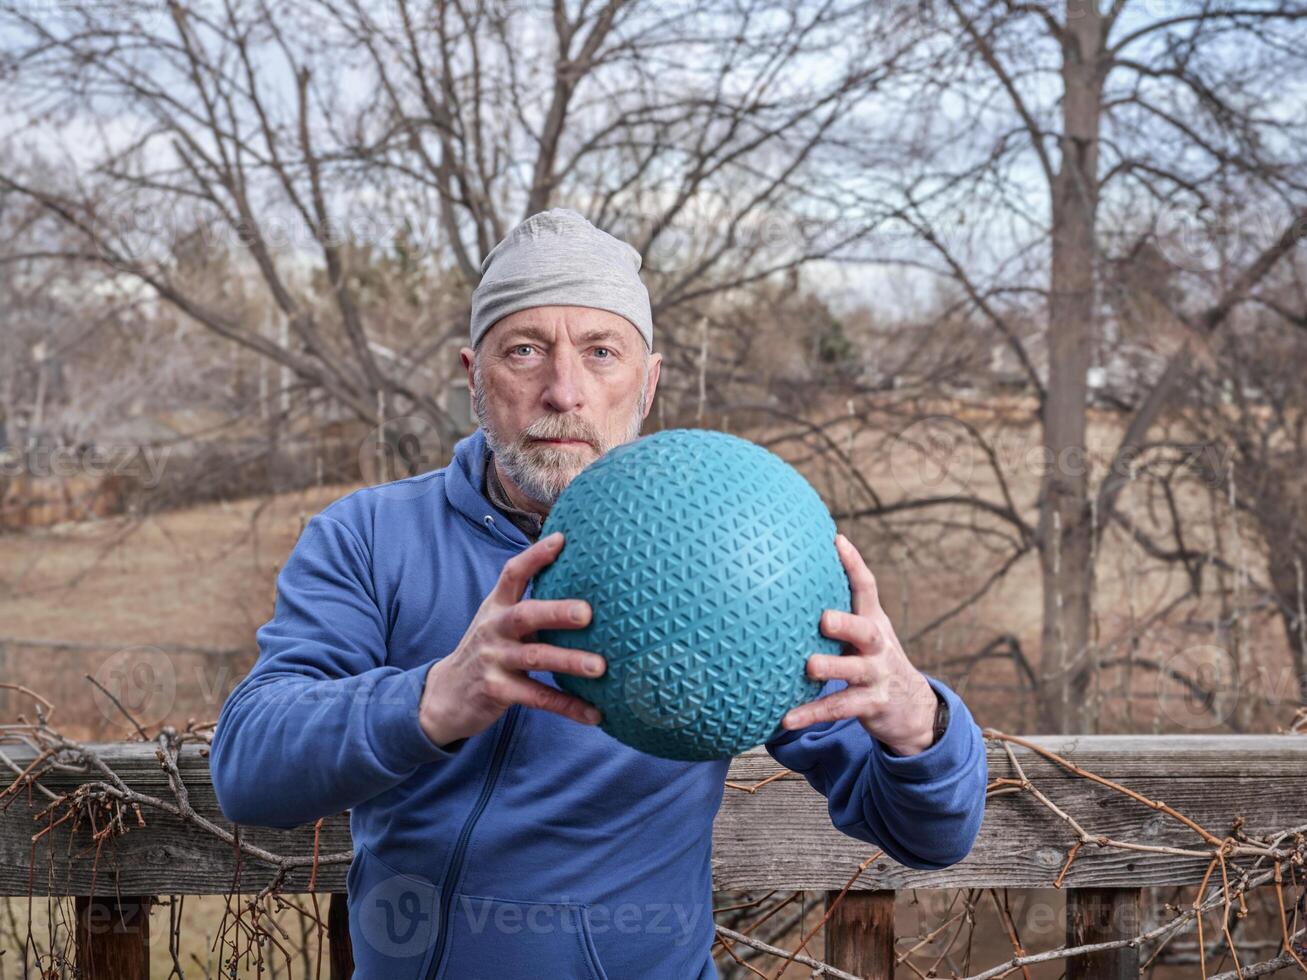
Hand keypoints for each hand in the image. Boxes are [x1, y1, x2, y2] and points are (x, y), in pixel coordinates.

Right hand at [419, 531, 606, 746]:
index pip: (512, 574)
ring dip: (569, 661)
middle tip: (588, 612)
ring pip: (535, 658)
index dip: (535, 556)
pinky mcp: (497, 691)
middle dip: (557, 611)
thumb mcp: (498, 622)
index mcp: (496, 607)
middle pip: (525, 615)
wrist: (444, 695)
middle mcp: (494, 629)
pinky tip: (594, 713)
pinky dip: (567, 706)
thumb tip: (579, 589)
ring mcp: (494, 660)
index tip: (561, 539)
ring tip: (600, 667)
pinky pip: (537, 697)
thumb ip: (528, 606)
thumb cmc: (486, 651)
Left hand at [779, 532, 937, 755]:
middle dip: (846, 623)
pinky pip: (838, 708)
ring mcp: (875, 676)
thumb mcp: (868, 633)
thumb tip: (799, 581)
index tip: (836, 541)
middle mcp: (877, 647)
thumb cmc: (876, 661)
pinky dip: (812, 713)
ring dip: (831, 668)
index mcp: (874, 623)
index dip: (854, 565)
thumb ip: (843, 611)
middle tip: (824, 619)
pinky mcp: (870, 704)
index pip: (867, 589)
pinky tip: (786, 719)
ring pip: (853, 671)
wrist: (914, 708)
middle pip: (865, 631)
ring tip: (809, 667)